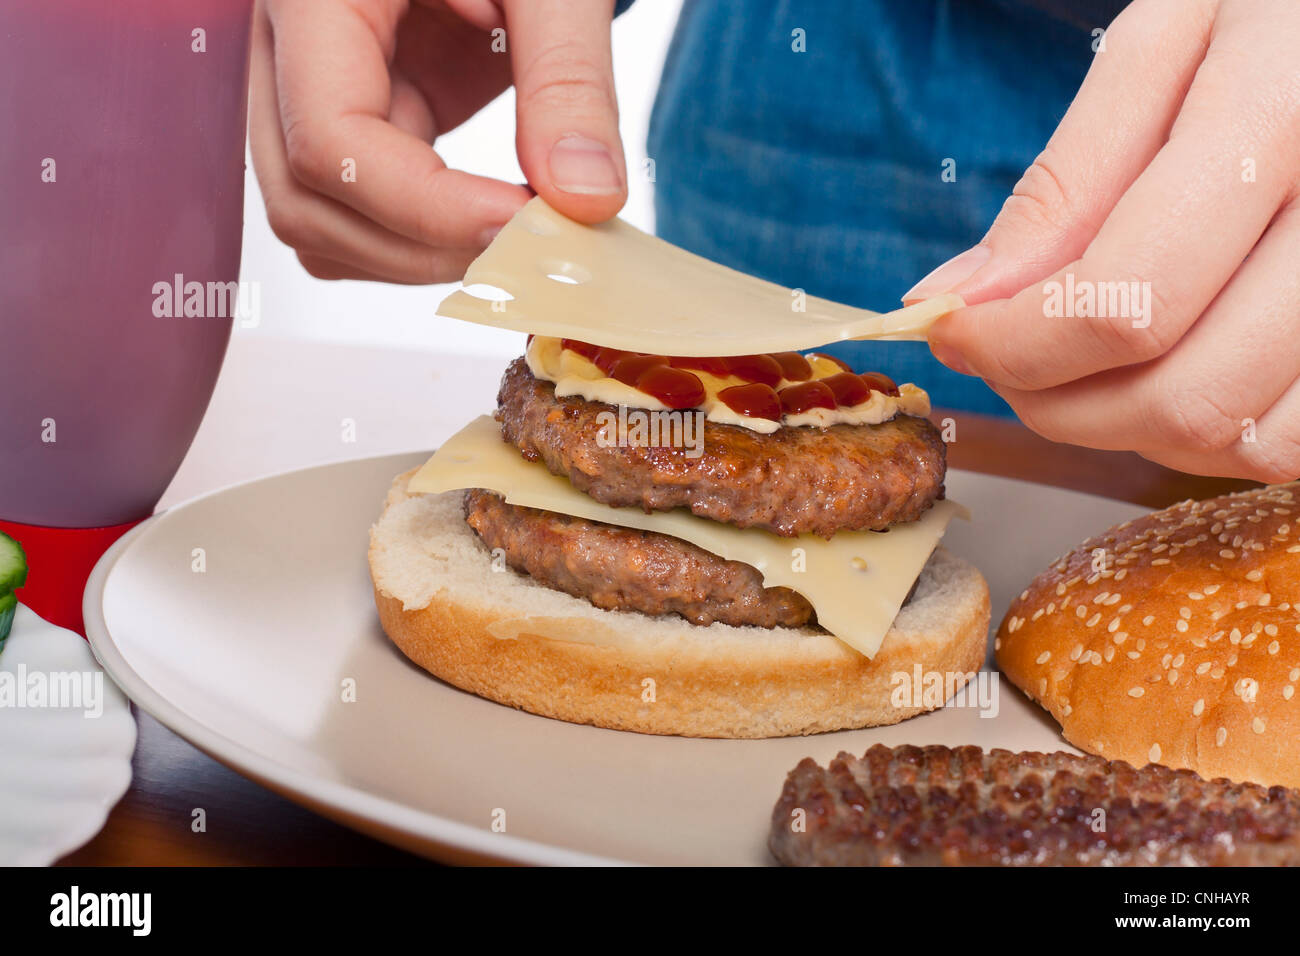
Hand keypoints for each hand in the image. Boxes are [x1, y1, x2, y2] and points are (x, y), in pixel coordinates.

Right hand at [250, 0, 625, 283]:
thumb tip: (586, 200)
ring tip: (515, 225)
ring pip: (317, 222)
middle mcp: (281, 46)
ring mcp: (305, 87)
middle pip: (305, 200)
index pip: (329, 141)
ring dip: (416, 255)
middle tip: (530, 242)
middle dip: (422, 247)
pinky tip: (495, 212)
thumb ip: (569, 78)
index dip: (426, 208)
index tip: (525, 221)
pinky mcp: (350, 113)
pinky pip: (354, 209)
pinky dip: (421, 237)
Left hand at [908, 0, 1299, 481]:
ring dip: (1126, 427)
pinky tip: (1167, 367)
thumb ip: (1063, 184)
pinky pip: (1292, 440)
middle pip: (1183, 395)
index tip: (954, 329)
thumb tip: (958, 298)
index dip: (1015, 344)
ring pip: (1239, 437)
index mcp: (1287, 114)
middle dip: (1056, 402)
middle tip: (1006, 358)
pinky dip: (1207, 433)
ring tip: (1082, 360)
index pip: (1127, 300)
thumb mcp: (1162, 50)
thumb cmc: (1274, 14)